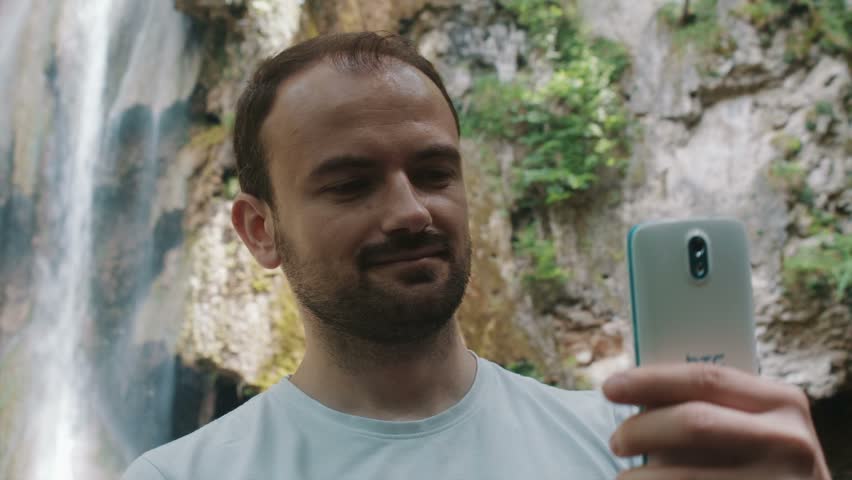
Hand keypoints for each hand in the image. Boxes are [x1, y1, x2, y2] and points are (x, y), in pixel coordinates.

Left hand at [603, 363, 831, 478]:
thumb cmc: (763, 462)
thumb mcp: (755, 427)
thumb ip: (712, 407)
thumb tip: (635, 394)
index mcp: (782, 402)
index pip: (705, 379)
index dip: (650, 380)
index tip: (610, 387)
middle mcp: (789, 441)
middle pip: (693, 424)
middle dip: (641, 430)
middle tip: (615, 441)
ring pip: (685, 476)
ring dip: (642, 477)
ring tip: (625, 479)